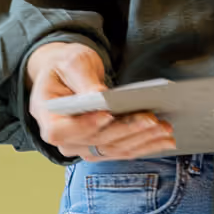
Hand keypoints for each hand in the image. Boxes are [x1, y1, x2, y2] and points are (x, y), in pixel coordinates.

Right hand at [26, 41, 176, 162]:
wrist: (66, 75)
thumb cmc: (66, 66)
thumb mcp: (72, 63)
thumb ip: (83, 80)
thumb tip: (99, 96)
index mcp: (47, 117)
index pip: (62, 130)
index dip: (85, 125)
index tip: (107, 114)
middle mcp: (63, 139)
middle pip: (96, 141)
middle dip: (126, 130)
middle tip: (152, 120)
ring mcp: (82, 147)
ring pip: (113, 149)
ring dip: (142, 140)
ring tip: (165, 129)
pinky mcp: (100, 148)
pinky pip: (123, 150)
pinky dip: (145, 146)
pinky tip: (165, 140)